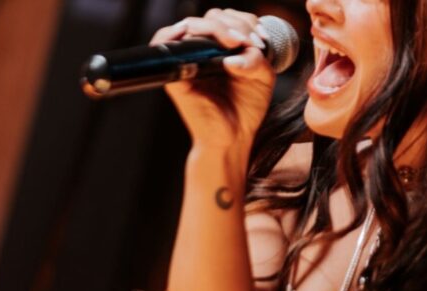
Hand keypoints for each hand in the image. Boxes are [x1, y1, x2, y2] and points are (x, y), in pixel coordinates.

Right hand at [150, 9, 275, 153]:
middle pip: (212, 17)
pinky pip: (164, 43)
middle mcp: (204, 51)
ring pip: (192, 24)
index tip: (261, 41)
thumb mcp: (262, 78)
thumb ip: (255, 57)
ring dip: (216, 27)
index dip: (246, 22)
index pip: (229, 18)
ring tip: (236, 41)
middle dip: (235, 24)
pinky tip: (204, 39)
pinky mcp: (175, 73)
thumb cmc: (246, 109)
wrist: (234, 137)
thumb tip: (233, 52)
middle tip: (250, 43)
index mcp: (224, 49)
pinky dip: (177, 32)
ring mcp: (188, 60)